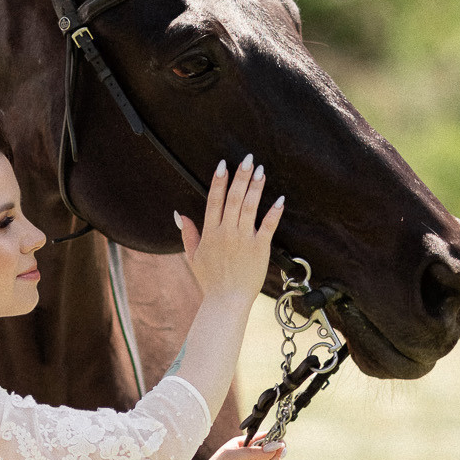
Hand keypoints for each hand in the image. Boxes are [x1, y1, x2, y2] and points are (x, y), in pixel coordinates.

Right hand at [175, 155, 282, 302]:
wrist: (226, 301)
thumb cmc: (211, 280)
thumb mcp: (193, 256)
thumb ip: (188, 233)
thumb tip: (179, 214)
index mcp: (210, 232)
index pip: (214, 200)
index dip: (218, 181)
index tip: (223, 164)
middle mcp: (226, 232)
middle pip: (233, 198)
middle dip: (240, 176)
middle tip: (248, 159)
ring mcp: (243, 239)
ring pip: (249, 207)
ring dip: (255, 187)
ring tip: (261, 170)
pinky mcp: (260, 248)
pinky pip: (268, 226)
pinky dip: (274, 212)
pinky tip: (280, 199)